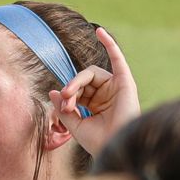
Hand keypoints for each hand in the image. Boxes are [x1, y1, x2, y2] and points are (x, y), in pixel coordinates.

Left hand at [49, 26, 139, 157]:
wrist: (115, 147)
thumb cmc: (98, 141)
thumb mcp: (74, 125)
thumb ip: (63, 108)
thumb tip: (53, 91)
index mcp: (97, 105)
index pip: (78, 91)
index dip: (68, 96)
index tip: (64, 109)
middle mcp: (108, 94)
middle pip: (83, 80)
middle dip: (71, 88)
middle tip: (65, 100)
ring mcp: (117, 87)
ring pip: (91, 73)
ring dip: (77, 82)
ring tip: (69, 95)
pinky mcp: (125, 82)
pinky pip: (118, 58)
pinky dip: (109, 44)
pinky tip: (99, 31)